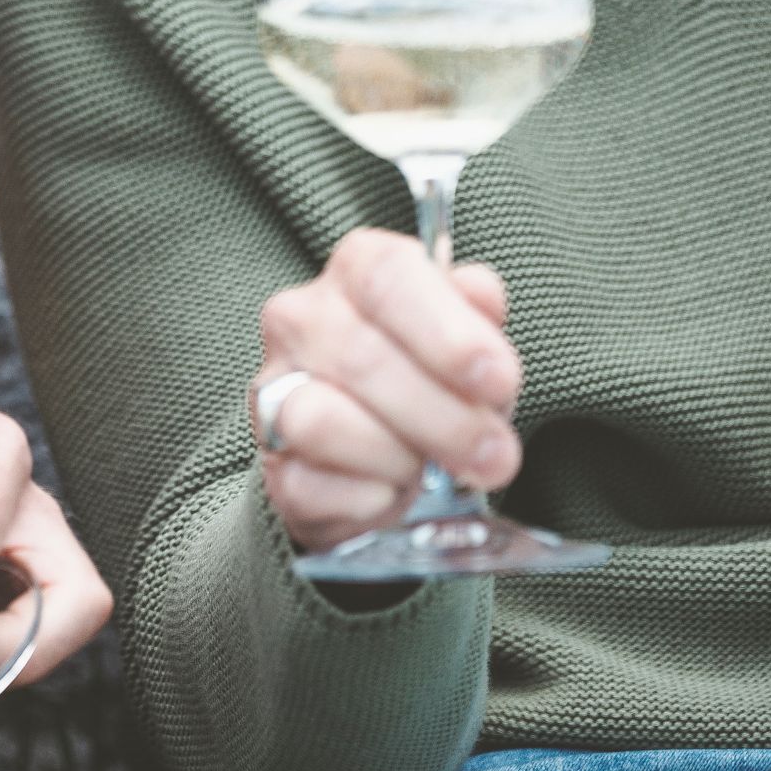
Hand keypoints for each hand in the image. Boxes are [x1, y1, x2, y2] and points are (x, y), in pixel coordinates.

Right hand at [253, 229, 519, 555]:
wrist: (386, 463)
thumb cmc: (434, 386)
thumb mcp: (471, 344)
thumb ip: (478, 312)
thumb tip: (478, 292)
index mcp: (356, 272)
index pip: (387, 277)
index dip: (447, 332)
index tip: (497, 380)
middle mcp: (300, 320)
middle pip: (361, 357)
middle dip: (444, 416)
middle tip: (495, 454)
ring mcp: (275, 392)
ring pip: (319, 420)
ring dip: (397, 456)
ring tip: (435, 471)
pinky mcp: (273, 467)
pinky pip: (309, 485)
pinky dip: (366, 499)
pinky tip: (395, 492)